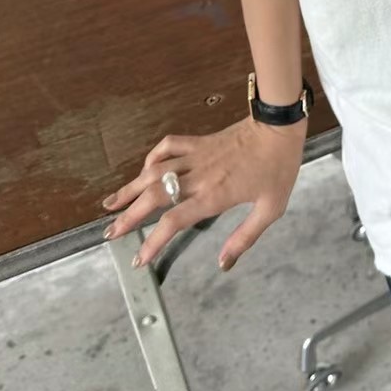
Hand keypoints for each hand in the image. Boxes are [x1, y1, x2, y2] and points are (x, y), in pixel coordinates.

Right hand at [100, 116, 305, 271]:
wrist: (279, 127)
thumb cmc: (278, 168)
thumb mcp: (271, 210)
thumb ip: (245, 238)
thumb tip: (224, 264)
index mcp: (215, 195)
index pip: (174, 221)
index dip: (153, 241)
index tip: (140, 258)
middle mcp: (199, 176)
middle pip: (154, 197)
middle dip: (129, 216)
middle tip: (110, 233)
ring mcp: (196, 155)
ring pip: (153, 171)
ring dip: (130, 187)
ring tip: (110, 203)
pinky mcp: (199, 141)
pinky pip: (168, 145)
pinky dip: (152, 157)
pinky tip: (144, 169)